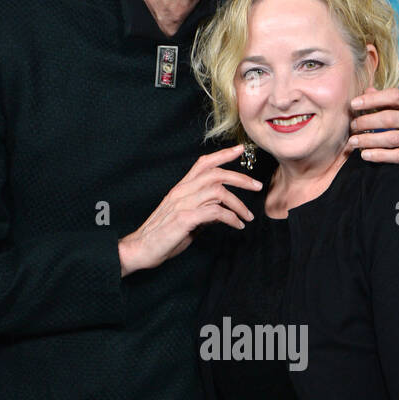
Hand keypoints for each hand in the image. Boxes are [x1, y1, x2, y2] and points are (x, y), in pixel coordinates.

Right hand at [119, 145, 262, 273]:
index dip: (222, 155)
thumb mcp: (186, 220)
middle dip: (240, 178)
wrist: (140, 249)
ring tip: (248, 216)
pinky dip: (231, 218)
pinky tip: (237, 225)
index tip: (240, 150)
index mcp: (181, 188)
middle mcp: (181, 191)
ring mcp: (183, 204)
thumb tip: (222, 211)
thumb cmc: (162, 236)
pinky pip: (215, 212)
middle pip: (215, 174)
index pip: (203, 164)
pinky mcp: (185, 218)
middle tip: (257, 186)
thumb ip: (203, 212)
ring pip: (218, 192)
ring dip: (238, 204)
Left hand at [345, 86, 398, 180]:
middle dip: (366, 122)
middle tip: (352, 126)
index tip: (354, 104)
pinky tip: (365, 155)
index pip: (394, 96)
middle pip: (389, 118)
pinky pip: (398, 155)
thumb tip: (367, 90)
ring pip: (391, 138)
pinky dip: (379, 155)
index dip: (372, 99)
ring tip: (353, 142)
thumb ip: (388, 100)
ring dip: (369, 140)